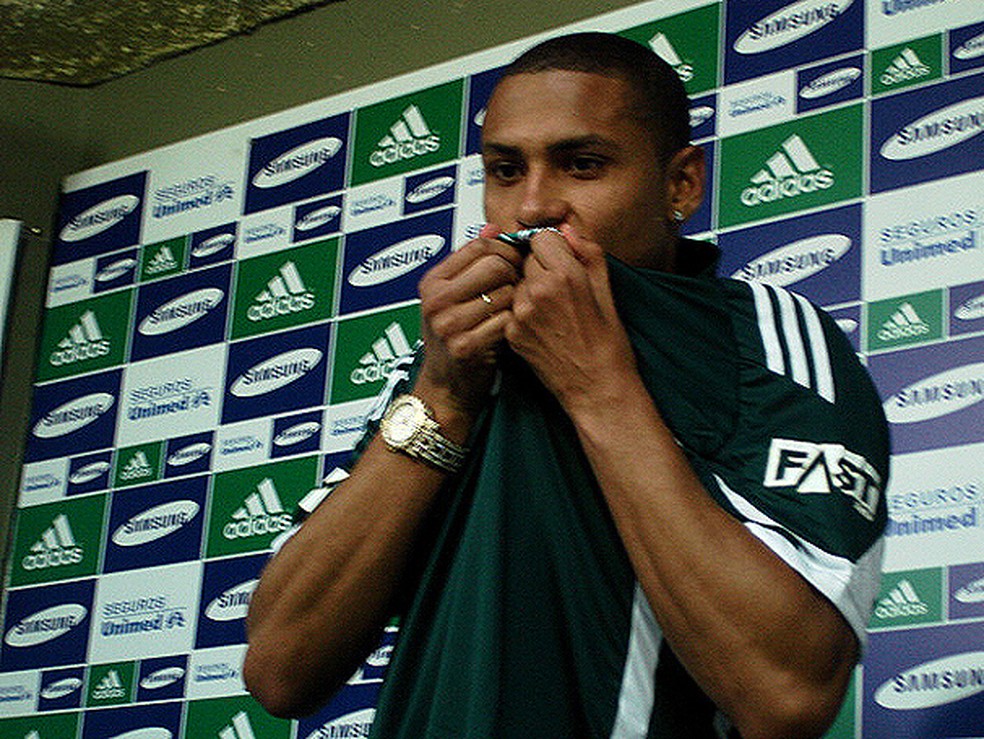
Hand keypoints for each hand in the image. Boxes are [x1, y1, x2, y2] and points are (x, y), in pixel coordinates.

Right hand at [416, 228, 523, 415]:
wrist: (447, 386)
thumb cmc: (456, 337)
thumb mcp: (454, 296)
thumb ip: (473, 262)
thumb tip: (494, 227)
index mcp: (432, 282)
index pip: (479, 244)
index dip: (506, 248)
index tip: (516, 261)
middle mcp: (436, 300)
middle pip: (494, 264)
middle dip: (515, 272)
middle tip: (519, 286)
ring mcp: (448, 324)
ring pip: (505, 291)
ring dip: (517, 300)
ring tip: (514, 309)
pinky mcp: (466, 346)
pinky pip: (507, 320)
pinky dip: (516, 323)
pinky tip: (513, 329)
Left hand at [505, 226, 637, 413]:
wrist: (597, 390)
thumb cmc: (608, 345)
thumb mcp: (607, 290)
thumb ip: (587, 252)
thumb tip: (567, 229)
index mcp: (566, 275)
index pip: (541, 237)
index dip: (553, 247)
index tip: (561, 259)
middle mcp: (538, 291)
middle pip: (526, 258)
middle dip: (540, 266)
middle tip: (559, 289)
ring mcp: (521, 314)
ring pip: (516, 281)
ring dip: (529, 288)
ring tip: (552, 310)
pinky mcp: (511, 333)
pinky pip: (512, 306)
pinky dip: (522, 311)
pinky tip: (543, 326)